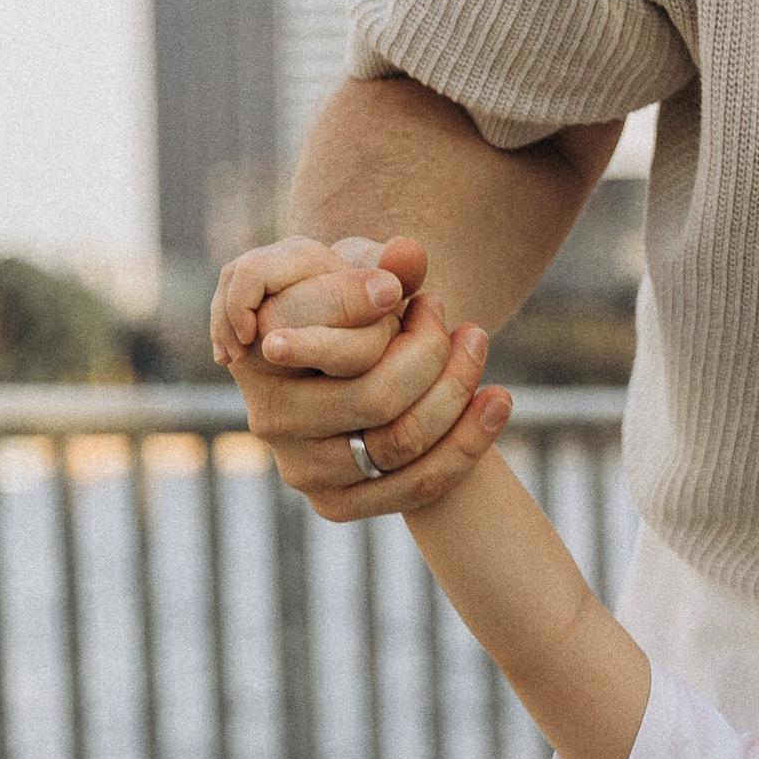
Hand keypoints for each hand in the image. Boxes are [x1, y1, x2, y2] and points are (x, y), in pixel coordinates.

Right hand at [211, 233, 511, 522]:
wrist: (347, 366)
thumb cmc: (347, 303)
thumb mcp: (356, 270)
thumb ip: (380, 261)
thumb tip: (409, 254)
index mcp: (258, 348)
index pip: (320, 328)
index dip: (364, 304)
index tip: (400, 291)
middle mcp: (269, 414)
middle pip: (376, 395)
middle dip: (430, 350)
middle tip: (441, 310)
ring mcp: (301, 467)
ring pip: (403, 441)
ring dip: (458, 390)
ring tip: (476, 340)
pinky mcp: (335, 504)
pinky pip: (419, 484)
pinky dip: (470, 441)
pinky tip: (500, 398)